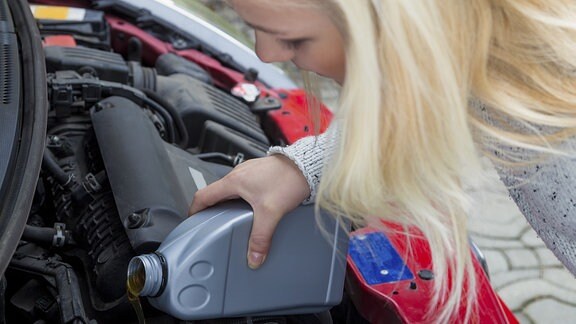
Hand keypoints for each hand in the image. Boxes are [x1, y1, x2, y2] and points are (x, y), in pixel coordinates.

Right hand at [188, 155, 309, 268]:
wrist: (307, 166)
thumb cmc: (288, 180)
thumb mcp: (270, 213)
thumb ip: (260, 238)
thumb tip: (253, 257)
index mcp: (233, 181)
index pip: (203, 195)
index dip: (194, 209)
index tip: (192, 220)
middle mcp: (239, 173)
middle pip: (216, 192)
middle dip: (212, 208)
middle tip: (212, 223)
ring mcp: (249, 171)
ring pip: (231, 188)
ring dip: (228, 202)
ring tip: (232, 216)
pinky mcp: (260, 171)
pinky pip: (243, 184)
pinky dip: (241, 196)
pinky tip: (253, 205)